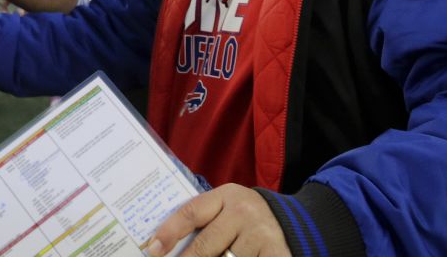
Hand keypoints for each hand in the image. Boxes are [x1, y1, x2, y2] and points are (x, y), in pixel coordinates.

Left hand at [144, 184, 289, 256]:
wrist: (293, 221)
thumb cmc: (245, 218)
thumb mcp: (226, 209)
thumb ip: (203, 221)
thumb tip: (163, 246)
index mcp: (226, 196)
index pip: (191, 212)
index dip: (169, 233)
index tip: (153, 250)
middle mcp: (243, 212)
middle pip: (205, 245)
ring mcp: (260, 234)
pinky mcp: (275, 253)